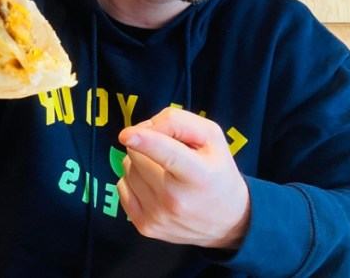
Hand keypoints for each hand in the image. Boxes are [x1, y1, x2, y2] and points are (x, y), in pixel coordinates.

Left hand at [117, 107, 250, 249]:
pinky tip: (153, 186)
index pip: (170, 156)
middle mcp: (177, 200)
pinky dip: (133, 180)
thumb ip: (179, 122)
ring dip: (140, 162)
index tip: (127, 135)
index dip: (146, 142)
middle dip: (145, 143)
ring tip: (164, 171)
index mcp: (200, 176)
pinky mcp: (145, 226)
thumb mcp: (212, 137)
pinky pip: (122, 187)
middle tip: (166, 150)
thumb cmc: (217, 171)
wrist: (226, 223)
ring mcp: (159, 216)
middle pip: (137, 155)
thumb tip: (144, 128)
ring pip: (127, 168)